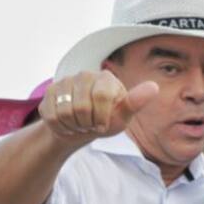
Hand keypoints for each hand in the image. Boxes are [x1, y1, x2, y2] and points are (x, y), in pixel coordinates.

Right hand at [39, 71, 158, 139]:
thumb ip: (135, 102)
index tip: (103, 124)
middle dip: (86, 123)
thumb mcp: (122, 117)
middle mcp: (84, 75)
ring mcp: (65, 81)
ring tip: (80, 123)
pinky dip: (60, 127)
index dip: (101, 117)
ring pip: (64, 112)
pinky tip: (67, 123)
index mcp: (106, 78)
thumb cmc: (106, 120)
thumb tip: (154, 87)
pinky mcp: (49, 92)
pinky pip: (51, 116)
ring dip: (73, 126)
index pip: (101, 96)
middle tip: (90, 124)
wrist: (81, 128)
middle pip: (80, 107)